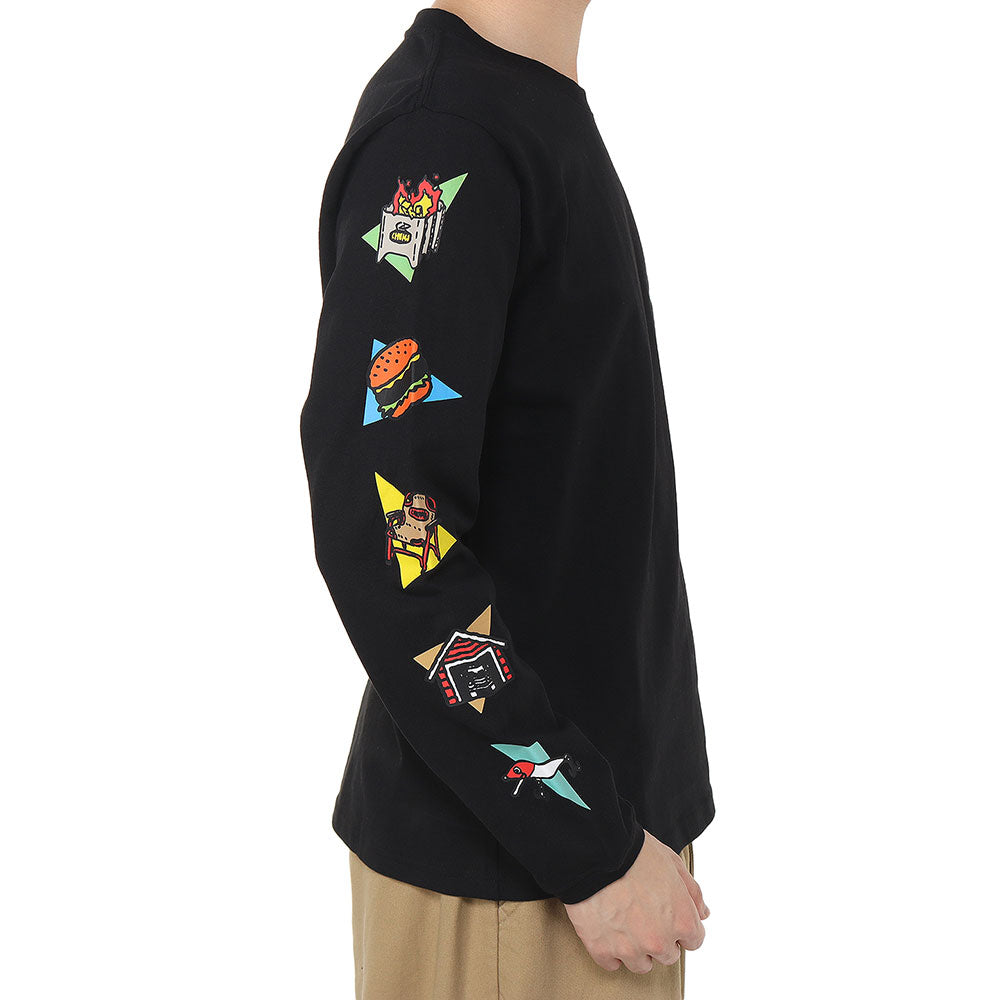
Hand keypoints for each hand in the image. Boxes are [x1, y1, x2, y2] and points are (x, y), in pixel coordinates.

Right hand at [564, 830, 708, 973]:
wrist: (595, 852)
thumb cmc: (634, 853)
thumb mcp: (672, 863)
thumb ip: (692, 892)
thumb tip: (702, 913)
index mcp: (681, 920)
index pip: (693, 940)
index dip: (680, 925)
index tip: (668, 915)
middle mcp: (658, 941)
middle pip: (667, 955)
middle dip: (660, 937)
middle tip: (644, 914)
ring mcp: (630, 949)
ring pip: (641, 964)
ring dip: (637, 948)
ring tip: (624, 923)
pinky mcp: (602, 949)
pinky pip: (612, 963)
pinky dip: (610, 950)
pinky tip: (608, 929)